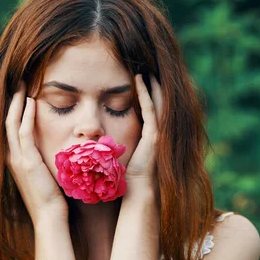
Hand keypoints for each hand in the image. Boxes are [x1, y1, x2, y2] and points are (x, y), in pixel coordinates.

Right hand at [5, 81, 67, 223]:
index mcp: (14, 160)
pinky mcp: (27, 161)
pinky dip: (26, 115)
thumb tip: (54, 148)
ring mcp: (17, 159)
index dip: (12, 109)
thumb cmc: (52, 199)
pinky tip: (31, 101)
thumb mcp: (44, 174)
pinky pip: (24, 132)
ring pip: (11, 123)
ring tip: (21, 84)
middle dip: (11, 100)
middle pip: (6, 121)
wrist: (49, 217)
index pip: (9, 128)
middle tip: (17, 82)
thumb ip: (44, 160)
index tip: (19, 93)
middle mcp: (11, 157)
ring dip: (16, 102)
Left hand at [124, 74, 163, 190]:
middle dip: (154, 85)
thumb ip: (119, 142)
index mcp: (152, 136)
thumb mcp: (124, 155)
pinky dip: (145, 94)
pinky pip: (150, 109)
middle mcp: (158, 132)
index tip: (141, 78)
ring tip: (146, 69)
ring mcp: (158, 133)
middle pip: (159, 102)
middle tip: (148, 67)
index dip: (148, 93)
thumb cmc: (127, 178)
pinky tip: (139, 81)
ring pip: (158, 102)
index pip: (152, 109)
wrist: (137, 192)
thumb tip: (100, 136)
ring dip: (152, 85)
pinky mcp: (154, 135)